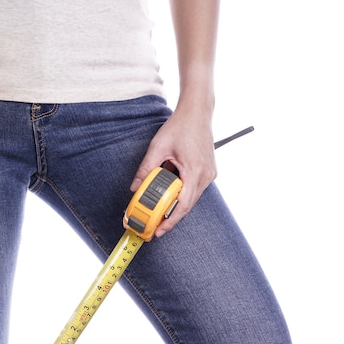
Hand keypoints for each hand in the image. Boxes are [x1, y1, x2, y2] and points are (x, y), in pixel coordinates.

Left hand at [130, 100, 215, 237]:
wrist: (197, 112)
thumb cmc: (180, 126)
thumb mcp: (158, 147)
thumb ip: (146, 169)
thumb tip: (135, 187)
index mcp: (194, 171)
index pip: (183, 205)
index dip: (171, 221)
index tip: (159, 231)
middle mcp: (206, 175)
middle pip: (187, 204)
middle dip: (171, 216)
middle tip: (154, 226)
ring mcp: (209, 173)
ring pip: (191, 197)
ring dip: (175, 204)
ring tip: (158, 211)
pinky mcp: (208, 170)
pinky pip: (194, 188)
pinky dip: (181, 193)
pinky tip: (168, 193)